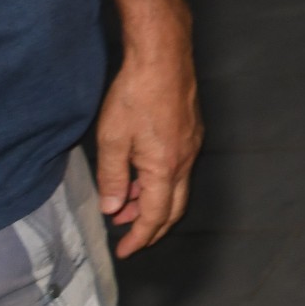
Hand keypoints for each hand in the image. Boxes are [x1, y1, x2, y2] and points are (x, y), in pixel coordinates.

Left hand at [93, 41, 200, 255]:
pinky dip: (161, 182)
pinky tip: (141, 173)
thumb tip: (113, 208)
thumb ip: (112, 178)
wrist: (163, 56)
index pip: (156, 215)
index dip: (140, 236)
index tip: (124, 250)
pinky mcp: (191, 130)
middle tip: (129, 236)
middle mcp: (185, 159)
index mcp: (166, 167)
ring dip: (154, 202)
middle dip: (152, 226)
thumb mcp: (112, 140)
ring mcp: (192, 144)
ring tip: (127, 203)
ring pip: (177, 186)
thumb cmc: (135, 95)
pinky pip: (179, 168)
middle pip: (175, 207)